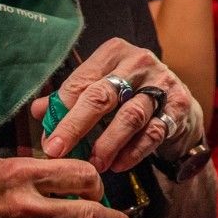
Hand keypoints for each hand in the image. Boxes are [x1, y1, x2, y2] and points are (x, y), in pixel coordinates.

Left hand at [32, 38, 204, 172]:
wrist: (178, 104)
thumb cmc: (130, 95)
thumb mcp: (101, 89)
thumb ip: (72, 98)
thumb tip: (37, 111)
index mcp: (114, 53)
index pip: (81, 81)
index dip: (61, 111)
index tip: (48, 139)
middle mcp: (139, 63)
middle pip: (102, 95)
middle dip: (75, 126)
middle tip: (57, 151)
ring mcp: (162, 83)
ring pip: (130, 115)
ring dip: (108, 143)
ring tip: (93, 164)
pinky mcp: (179, 106)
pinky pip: (153, 132)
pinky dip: (134, 151)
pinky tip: (118, 165)